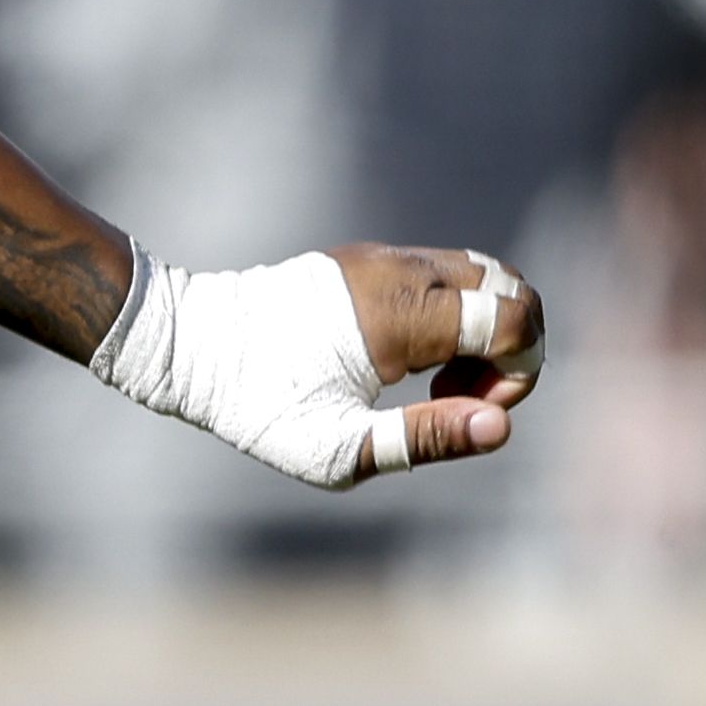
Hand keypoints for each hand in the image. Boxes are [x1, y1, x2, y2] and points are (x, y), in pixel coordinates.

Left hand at [93, 243, 544, 489]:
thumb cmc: (257, 406)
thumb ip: (425, 438)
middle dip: (513, 344)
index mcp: (400, 313)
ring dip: (484, 325)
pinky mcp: (361, 261)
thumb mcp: (338, 447)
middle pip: (510, 286)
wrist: (186, 346)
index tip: (472, 408)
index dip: (519, 371)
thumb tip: (499, 428)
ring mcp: (379, 258)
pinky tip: (408, 360)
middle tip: (461, 395)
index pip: (517, 316)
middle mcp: (398, 271)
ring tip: (436, 380)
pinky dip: (453, 311)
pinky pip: (439, 273)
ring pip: (479, 273)